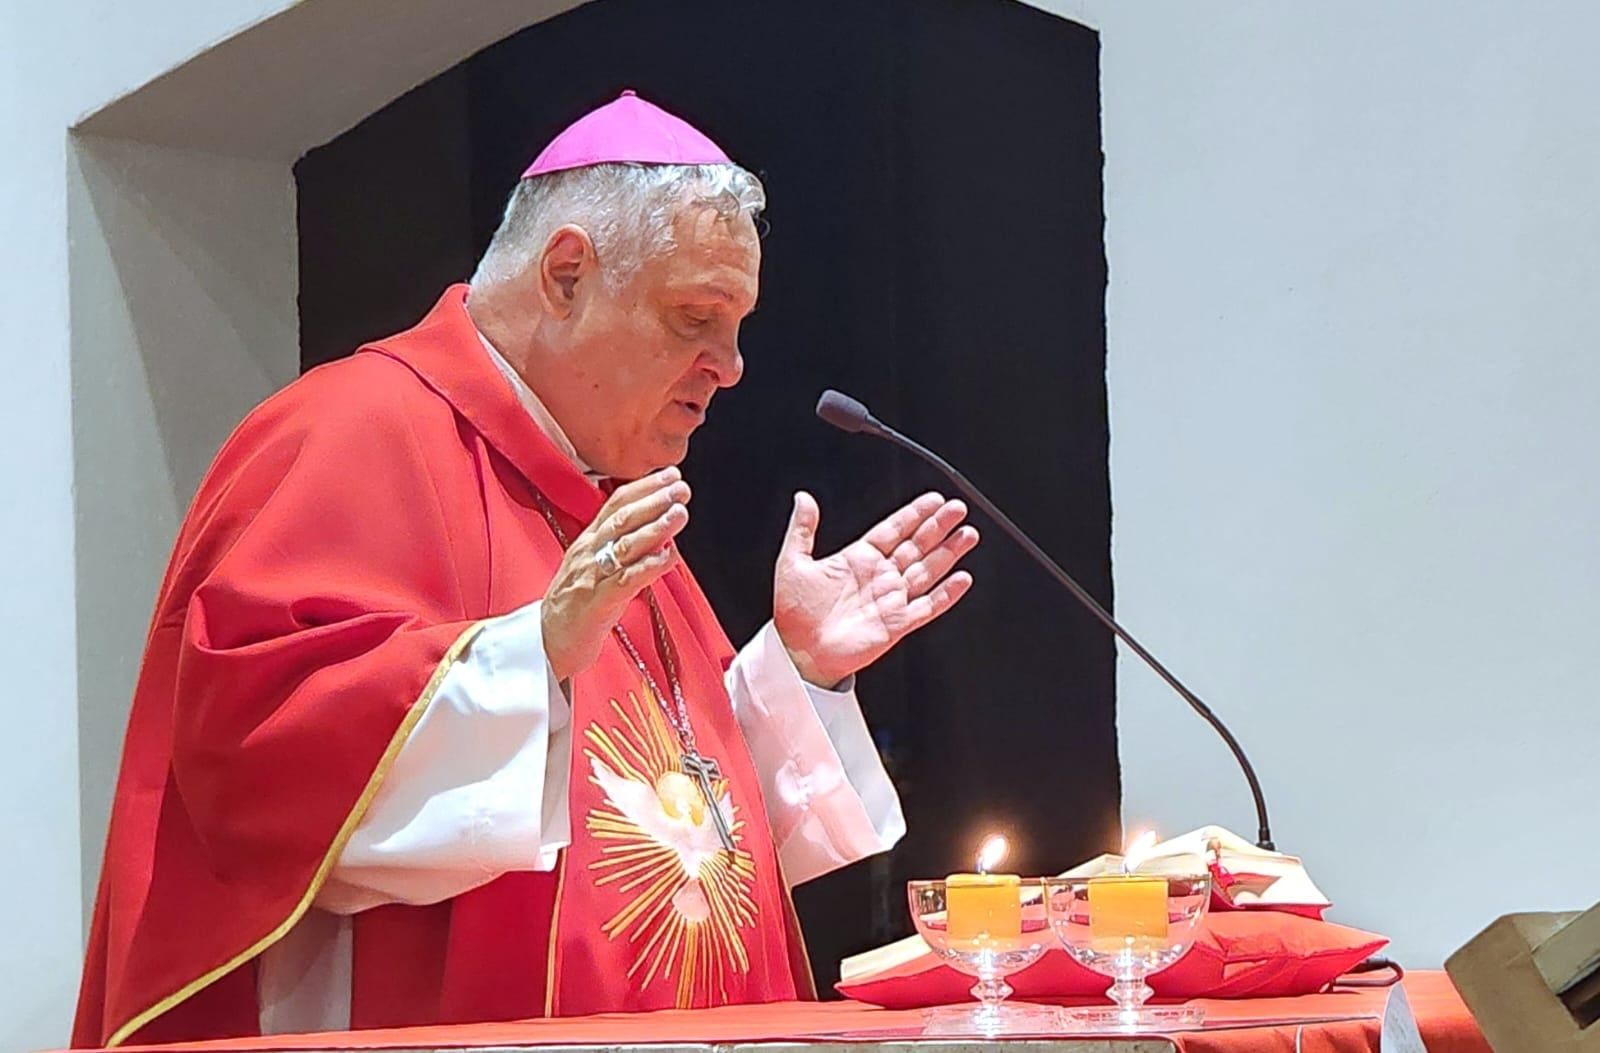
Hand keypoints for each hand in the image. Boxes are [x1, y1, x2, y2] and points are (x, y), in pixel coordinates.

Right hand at [541, 467, 690, 680]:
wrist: (544, 643)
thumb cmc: (574, 608)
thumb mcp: (594, 569)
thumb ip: (620, 549)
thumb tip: (658, 533)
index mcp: (586, 542)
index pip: (614, 504)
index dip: (643, 487)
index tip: (669, 474)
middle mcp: (587, 554)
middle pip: (621, 519)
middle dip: (653, 500)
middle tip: (680, 487)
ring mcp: (591, 577)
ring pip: (625, 546)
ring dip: (656, 528)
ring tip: (679, 513)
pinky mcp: (597, 603)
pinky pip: (626, 581)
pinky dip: (649, 566)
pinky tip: (669, 556)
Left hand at [773, 491, 977, 686]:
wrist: (797, 653)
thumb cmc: (793, 614)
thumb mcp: (792, 563)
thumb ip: (802, 529)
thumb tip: (804, 499)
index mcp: (858, 559)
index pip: (894, 529)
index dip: (914, 514)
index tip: (934, 500)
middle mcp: (879, 577)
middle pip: (916, 545)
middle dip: (938, 527)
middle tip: (957, 509)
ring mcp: (890, 599)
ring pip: (927, 571)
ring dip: (948, 553)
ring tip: (967, 534)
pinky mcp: (897, 624)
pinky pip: (927, 606)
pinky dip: (946, 594)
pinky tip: (961, 578)